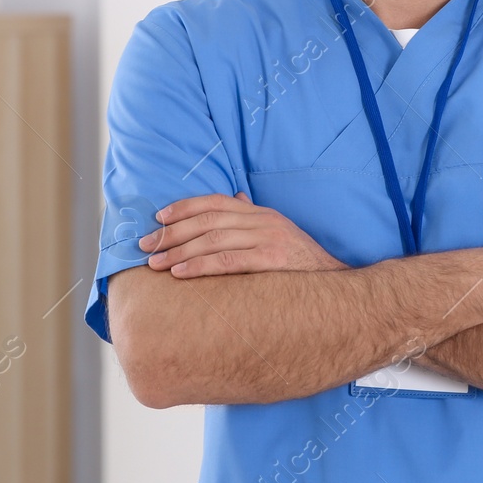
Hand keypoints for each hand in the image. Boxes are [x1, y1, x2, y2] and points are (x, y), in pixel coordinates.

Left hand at [138, 192, 346, 277]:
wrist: (337, 284)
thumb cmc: (302, 265)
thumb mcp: (278, 234)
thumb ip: (253, 219)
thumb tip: (235, 198)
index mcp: (260, 213)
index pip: (215, 202)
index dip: (184, 207)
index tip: (158, 218)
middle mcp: (262, 220)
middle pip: (207, 220)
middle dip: (172, 232)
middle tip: (145, 245)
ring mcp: (267, 238)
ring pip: (212, 239)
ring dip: (179, 251)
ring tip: (155, 264)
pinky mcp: (271, 259)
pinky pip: (227, 261)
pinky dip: (200, 266)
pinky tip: (180, 273)